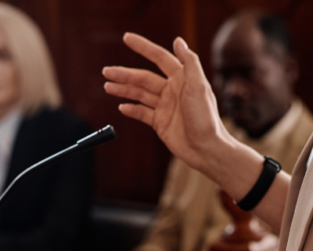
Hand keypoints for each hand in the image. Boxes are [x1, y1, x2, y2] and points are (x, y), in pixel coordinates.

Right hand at [103, 34, 233, 177]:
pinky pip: (142, 113)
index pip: (159, 58)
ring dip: (123, 89)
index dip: (143, 47)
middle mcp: (172, 90)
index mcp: (182, 78)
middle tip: (106, 71)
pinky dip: (131, 109)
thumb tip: (178, 41)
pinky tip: (122, 107)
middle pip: (143, 77)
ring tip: (107, 86)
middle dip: (124, 74)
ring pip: (140, 94)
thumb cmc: (206, 118)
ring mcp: (165, 107)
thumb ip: (189, 62)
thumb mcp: (199, 86)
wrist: (206, 149)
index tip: (127, 38)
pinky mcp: (160, 123)